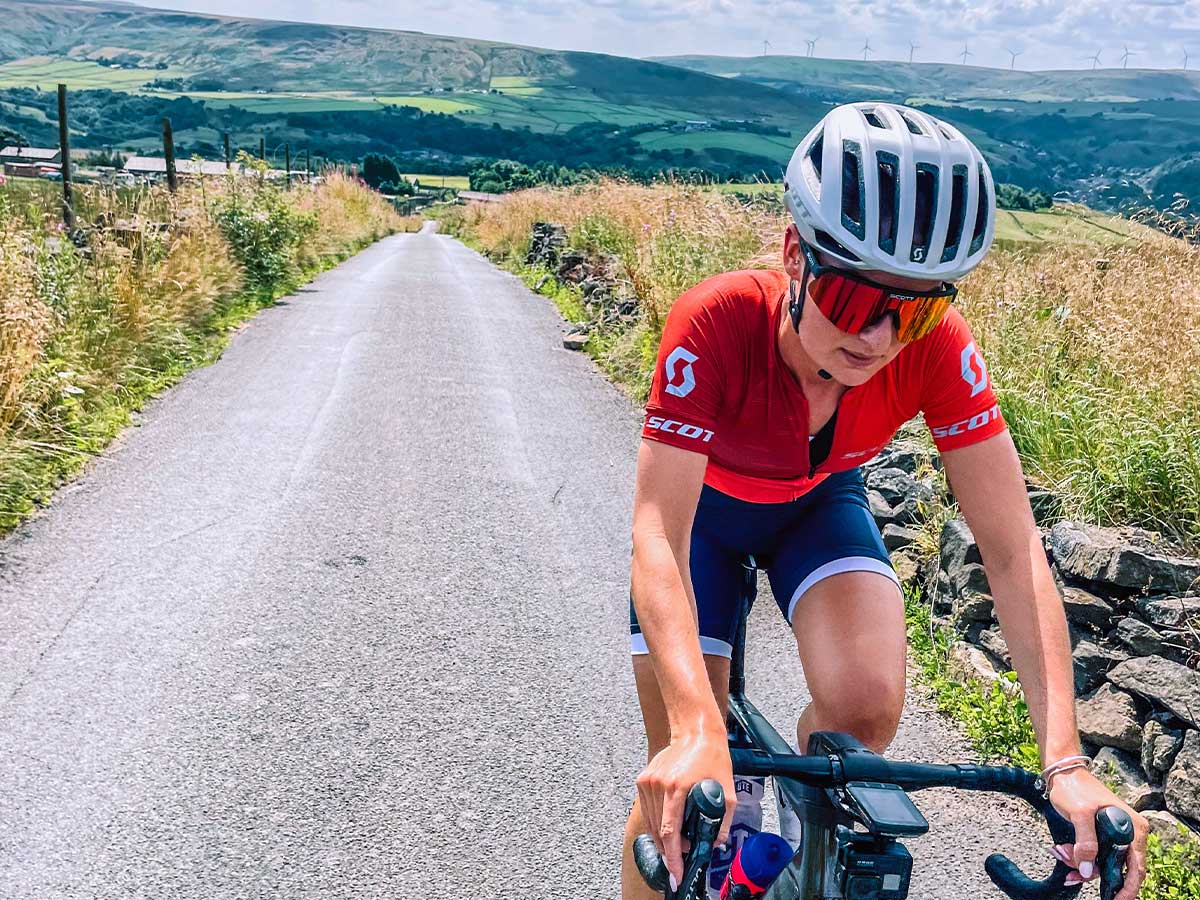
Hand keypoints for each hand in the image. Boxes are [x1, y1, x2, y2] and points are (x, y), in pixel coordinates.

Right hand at [636, 729, 736, 888]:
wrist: (695, 732)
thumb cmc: (713, 758)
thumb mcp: (727, 792)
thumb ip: (722, 821)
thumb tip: (716, 844)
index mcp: (677, 788)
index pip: (670, 831)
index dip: (672, 856)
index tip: (675, 872)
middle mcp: (658, 785)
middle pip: (658, 831)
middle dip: (670, 850)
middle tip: (682, 858)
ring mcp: (648, 781)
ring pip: (651, 823)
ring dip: (663, 837)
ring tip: (678, 842)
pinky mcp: (643, 779)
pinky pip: (648, 810)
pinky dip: (657, 821)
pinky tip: (669, 822)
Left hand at [1047, 767, 1146, 899]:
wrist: (1063, 772)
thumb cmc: (1075, 788)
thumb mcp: (1080, 813)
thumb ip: (1086, 842)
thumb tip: (1086, 869)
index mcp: (1133, 829)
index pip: (1137, 868)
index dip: (1127, 888)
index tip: (1114, 899)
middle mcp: (1130, 834)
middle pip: (1117, 868)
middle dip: (1094, 873)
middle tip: (1072, 873)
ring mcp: (1116, 835)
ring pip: (1103, 863)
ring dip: (1082, 864)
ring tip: (1063, 852)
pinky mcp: (1103, 835)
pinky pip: (1094, 855)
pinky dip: (1080, 857)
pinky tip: (1065, 853)